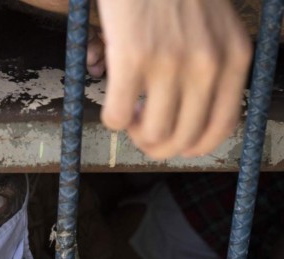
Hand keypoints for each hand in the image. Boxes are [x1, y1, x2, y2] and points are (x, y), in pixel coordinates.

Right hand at [97, 0, 251, 158]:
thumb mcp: (216, 28)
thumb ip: (215, 67)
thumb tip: (190, 113)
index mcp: (233, 60)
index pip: (219, 130)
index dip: (190, 146)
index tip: (172, 141)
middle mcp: (206, 67)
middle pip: (181, 139)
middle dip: (158, 144)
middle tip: (142, 129)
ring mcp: (169, 64)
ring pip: (150, 134)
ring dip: (134, 133)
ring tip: (129, 113)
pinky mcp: (132, 59)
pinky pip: (116, 116)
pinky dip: (111, 119)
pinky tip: (112, 102)